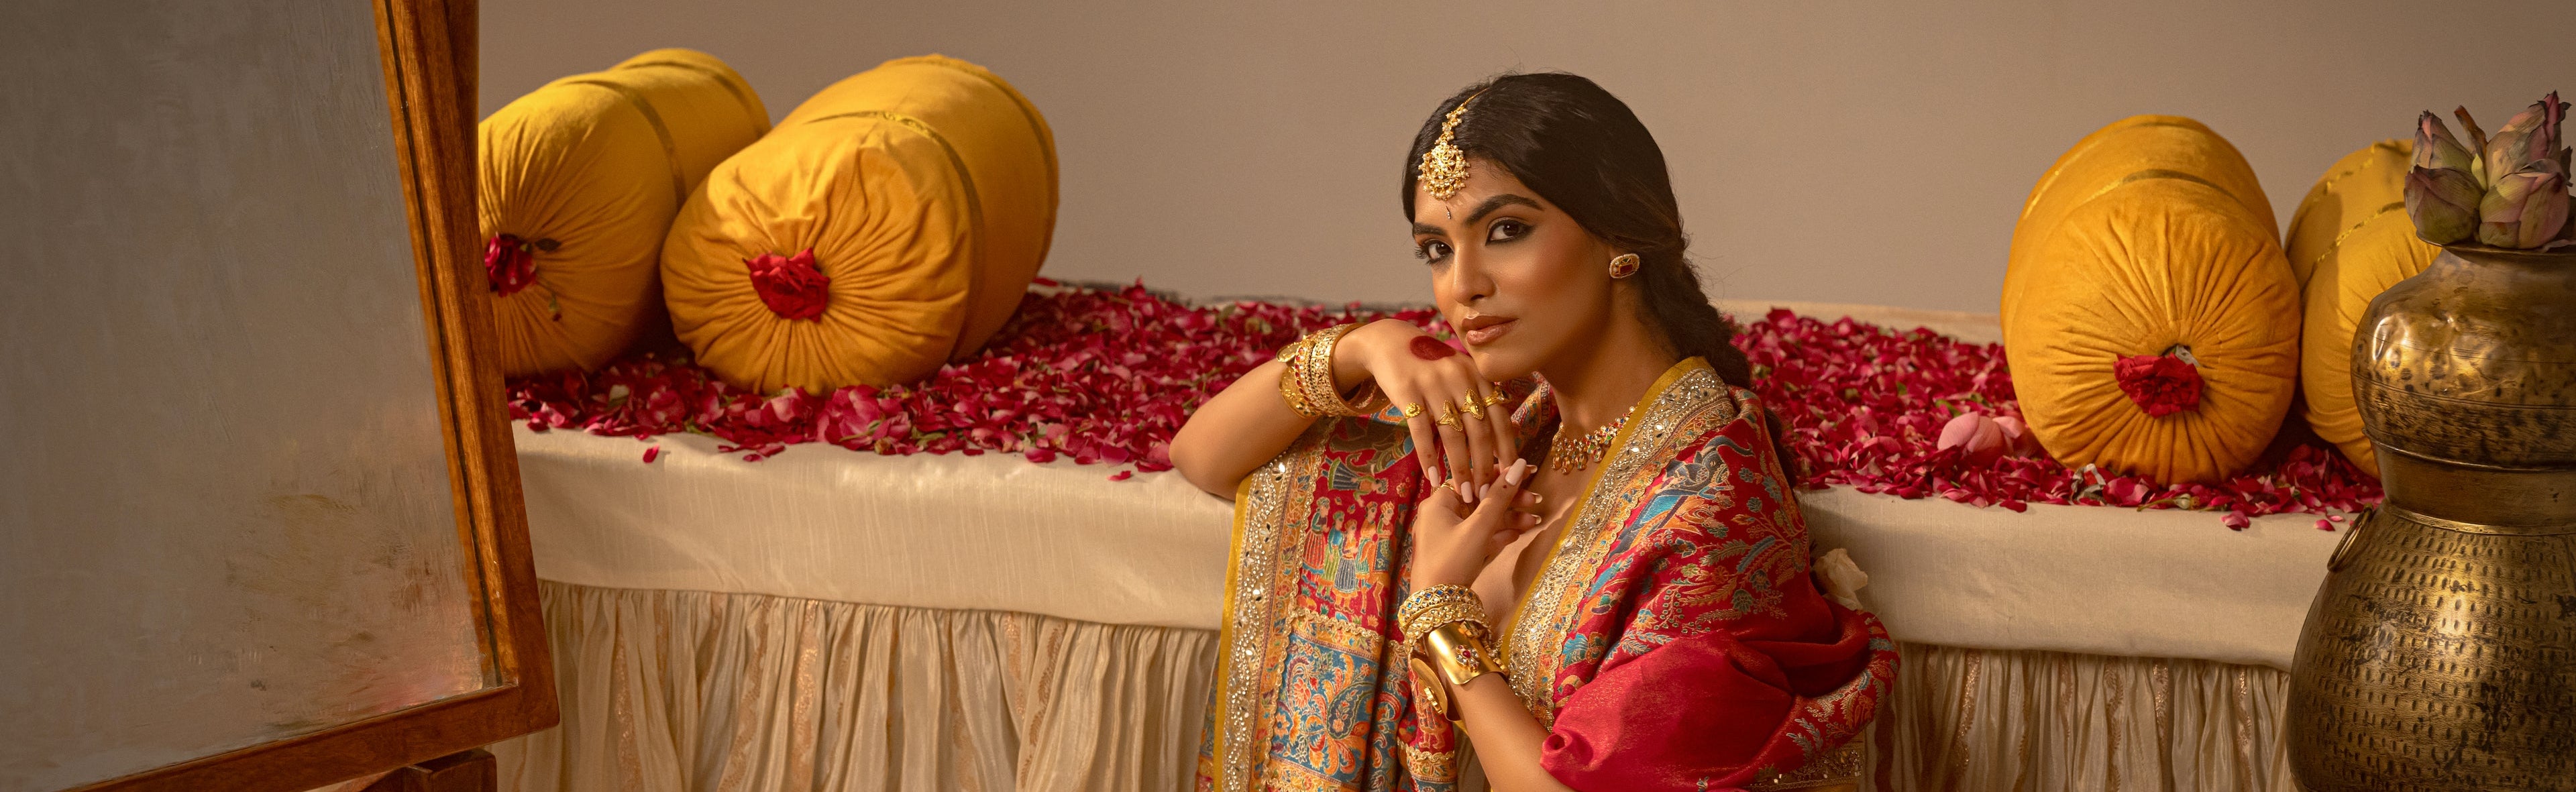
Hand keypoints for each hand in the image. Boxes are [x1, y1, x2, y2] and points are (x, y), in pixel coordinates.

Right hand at [1340, 319, 1520, 497]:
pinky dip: (1429, 457)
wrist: (1391, 342)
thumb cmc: (1432, 366)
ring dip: (1460, 468)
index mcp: (1478, 376)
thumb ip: (1482, 398)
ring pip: (1452, 435)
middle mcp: (1460, 379)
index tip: (1510, 475)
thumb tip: (1509, 436)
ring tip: (1464, 493)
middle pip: (1479, 431)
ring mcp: (1433, 385)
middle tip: (1487, 494)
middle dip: (1485, 466)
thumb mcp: (1462, 373)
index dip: (1507, 448)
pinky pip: (1421, 431)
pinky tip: (1433, 477)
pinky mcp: (1407, 392)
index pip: (1500, 417)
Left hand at [1409, 459, 1543, 589]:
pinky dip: (1498, 535)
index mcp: (1439, 502)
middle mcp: (1441, 515)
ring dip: (1508, 519)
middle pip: (1480, 500)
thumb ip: (1499, 497)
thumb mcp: (1478, 527)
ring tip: (1535, 521)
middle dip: (1509, 501)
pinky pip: (1479, 537)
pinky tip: (1519, 534)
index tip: (1526, 472)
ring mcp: (1448, 536)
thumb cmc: (1452, 561)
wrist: (1437, 606)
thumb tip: (1517, 466)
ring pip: (1482, 520)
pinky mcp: (1456, 553)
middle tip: (1535, 499)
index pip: (1473, 479)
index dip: (1501, 474)